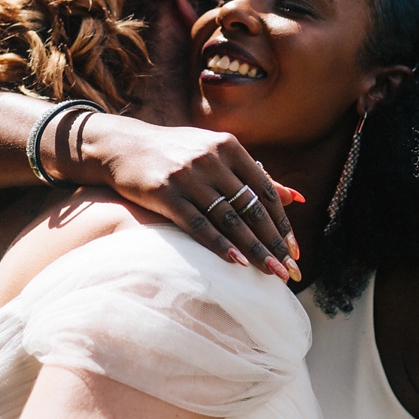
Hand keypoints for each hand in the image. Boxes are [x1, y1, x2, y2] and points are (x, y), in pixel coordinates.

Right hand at [72, 115, 301, 279]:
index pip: (264, 191)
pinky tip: (236, 263)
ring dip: (253, 250)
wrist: (122, 146)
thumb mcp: (216, 154)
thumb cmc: (176, 152)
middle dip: (274, 243)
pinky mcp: (165, 193)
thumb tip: (296, 198)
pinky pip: (198, 224)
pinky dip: (219, 245)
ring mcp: (188, 176)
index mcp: (228, 147)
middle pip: (251, 208)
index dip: (282, 223)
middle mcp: (211, 159)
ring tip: (271, 273)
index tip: (295, 250)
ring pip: (229, 220)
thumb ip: (254, 176)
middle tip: (291, 271)